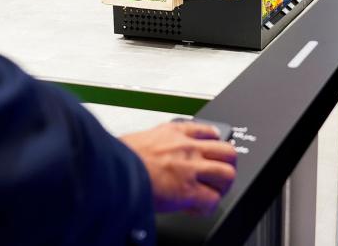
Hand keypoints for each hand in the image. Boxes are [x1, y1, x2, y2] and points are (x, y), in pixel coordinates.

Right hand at [120, 122, 236, 215]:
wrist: (111, 168)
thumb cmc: (117, 156)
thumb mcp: (138, 139)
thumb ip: (152, 143)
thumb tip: (147, 152)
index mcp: (172, 131)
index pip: (207, 130)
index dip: (215, 141)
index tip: (213, 148)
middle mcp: (186, 147)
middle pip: (226, 151)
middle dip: (227, 164)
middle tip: (220, 174)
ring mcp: (190, 168)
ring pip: (227, 173)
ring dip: (222, 185)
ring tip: (213, 192)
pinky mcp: (189, 190)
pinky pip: (212, 199)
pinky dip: (208, 206)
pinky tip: (198, 208)